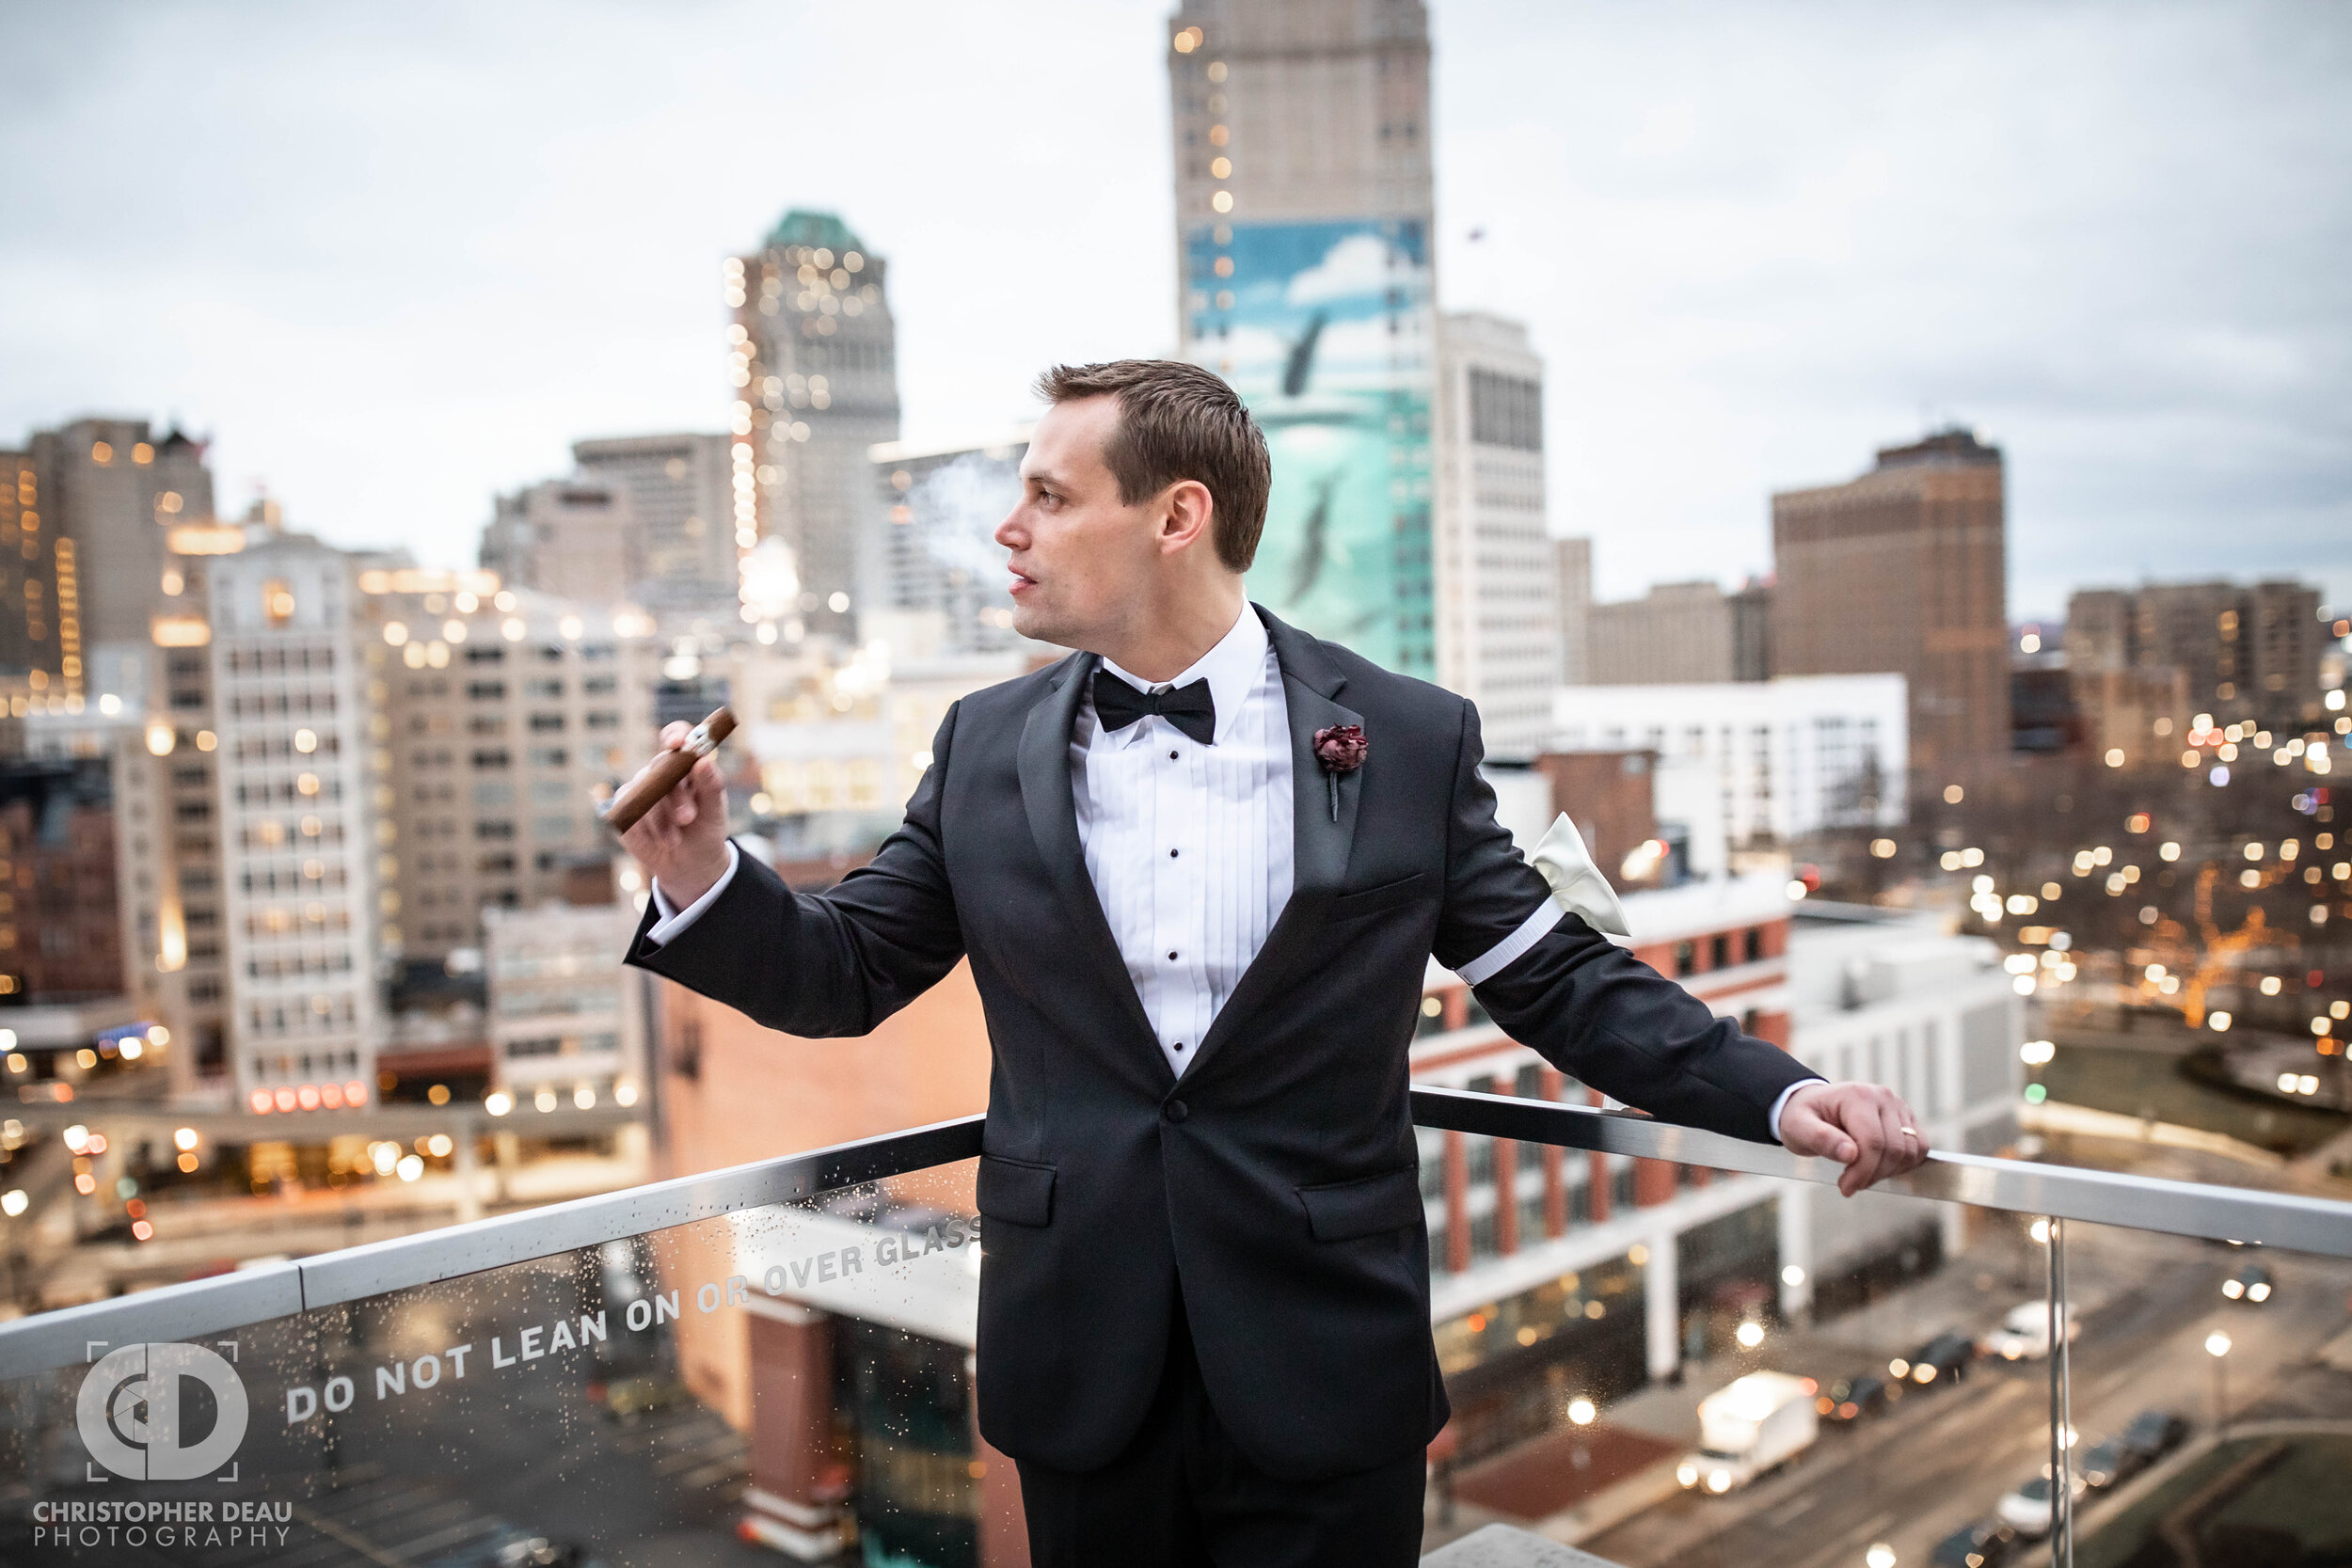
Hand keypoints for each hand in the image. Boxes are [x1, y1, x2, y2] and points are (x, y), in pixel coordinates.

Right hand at [617, 721, 732, 907]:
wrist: (690, 864)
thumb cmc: (706, 832)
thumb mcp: (715, 813)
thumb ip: (711, 786)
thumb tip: (703, 760)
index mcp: (688, 765)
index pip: (679, 736)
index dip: (676, 735)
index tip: (679, 744)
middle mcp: (662, 772)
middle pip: (660, 765)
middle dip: (674, 794)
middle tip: (687, 818)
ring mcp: (641, 788)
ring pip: (643, 790)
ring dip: (659, 819)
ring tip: (674, 841)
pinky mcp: (625, 808)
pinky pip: (626, 810)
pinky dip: (642, 829)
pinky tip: (656, 841)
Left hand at [1778, 1081, 1928, 1197]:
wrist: (1811, 1106)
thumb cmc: (1802, 1117)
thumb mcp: (1798, 1128)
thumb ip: (1821, 1139)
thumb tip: (1850, 1154)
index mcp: (1857, 1096)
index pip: (1873, 1142)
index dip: (1863, 1172)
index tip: (1845, 1188)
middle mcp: (1883, 1097)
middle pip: (1894, 1149)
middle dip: (1873, 1175)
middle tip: (1850, 1184)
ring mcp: (1898, 1106)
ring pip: (1910, 1151)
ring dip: (1888, 1172)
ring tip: (1862, 1174)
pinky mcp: (1907, 1118)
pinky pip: (1919, 1148)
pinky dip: (1903, 1165)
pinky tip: (1878, 1168)